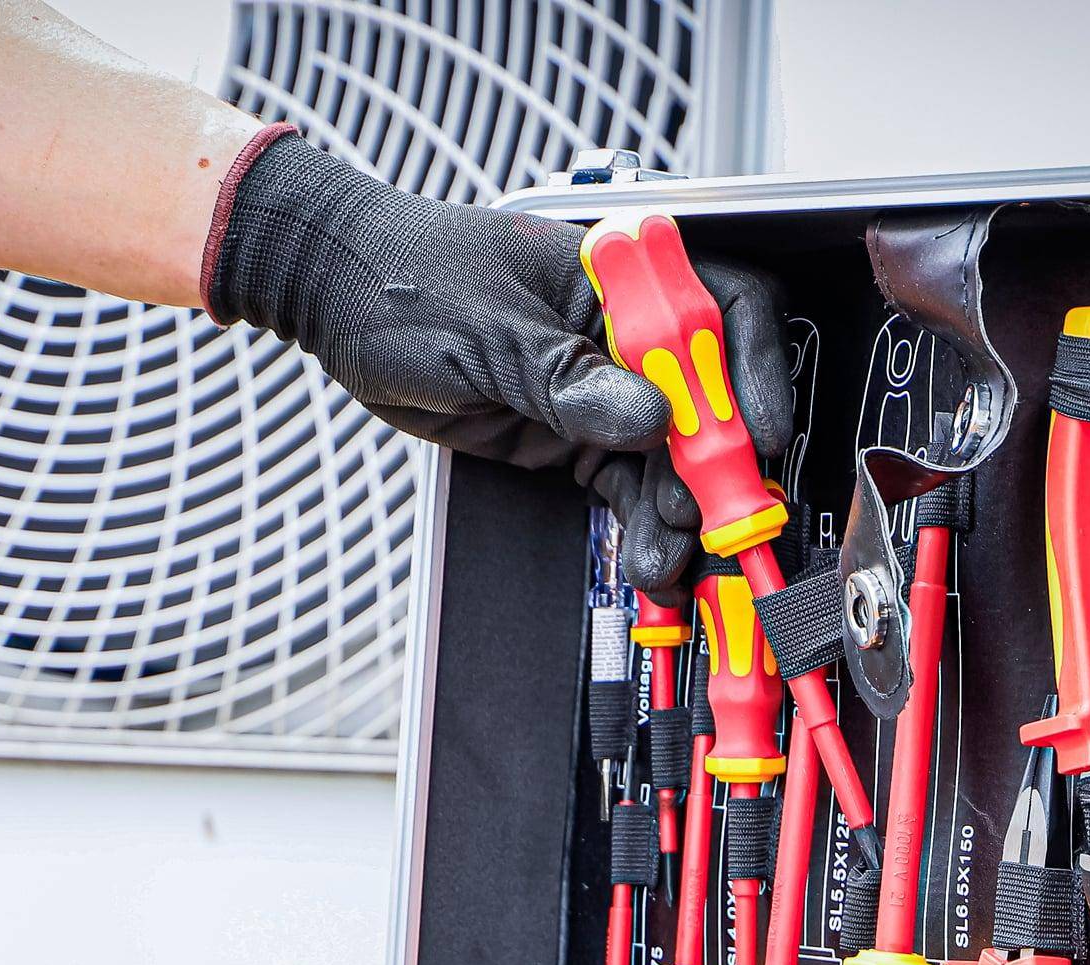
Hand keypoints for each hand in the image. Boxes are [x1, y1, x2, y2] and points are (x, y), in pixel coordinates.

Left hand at [204, 128, 792, 602]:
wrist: (334, 301)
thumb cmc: (404, 280)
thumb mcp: (488, 333)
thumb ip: (570, 381)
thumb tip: (650, 417)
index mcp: (617, 277)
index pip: (723, 310)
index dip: (753, 373)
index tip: (755, 434)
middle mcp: (623, 333)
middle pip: (708, 401)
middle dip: (716, 469)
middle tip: (712, 523)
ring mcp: (601, 389)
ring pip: (668, 459)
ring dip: (675, 515)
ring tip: (668, 563)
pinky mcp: (574, 435)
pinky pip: (626, 486)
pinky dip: (642, 526)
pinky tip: (650, 561)